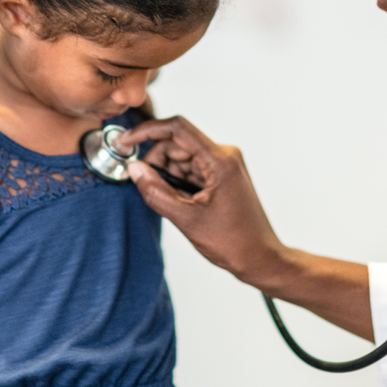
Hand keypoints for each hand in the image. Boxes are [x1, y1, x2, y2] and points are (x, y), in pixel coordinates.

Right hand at [120, 116, 287, 284]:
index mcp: (219, 160)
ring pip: (181, 157)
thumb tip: (135, 169)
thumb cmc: (234, 242)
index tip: (126, 141)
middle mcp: (224, 155)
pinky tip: (181, 203)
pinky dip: (178, 182)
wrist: (260, 258)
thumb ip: (156, 192)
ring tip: (172, 203)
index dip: (147, 131)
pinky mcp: (221, 175)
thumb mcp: (187, 219)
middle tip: (147, 187)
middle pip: (176, 143)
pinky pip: (191, 169)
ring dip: (168, 175)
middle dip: (156, 162)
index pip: (177, 129)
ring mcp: (223, 164)